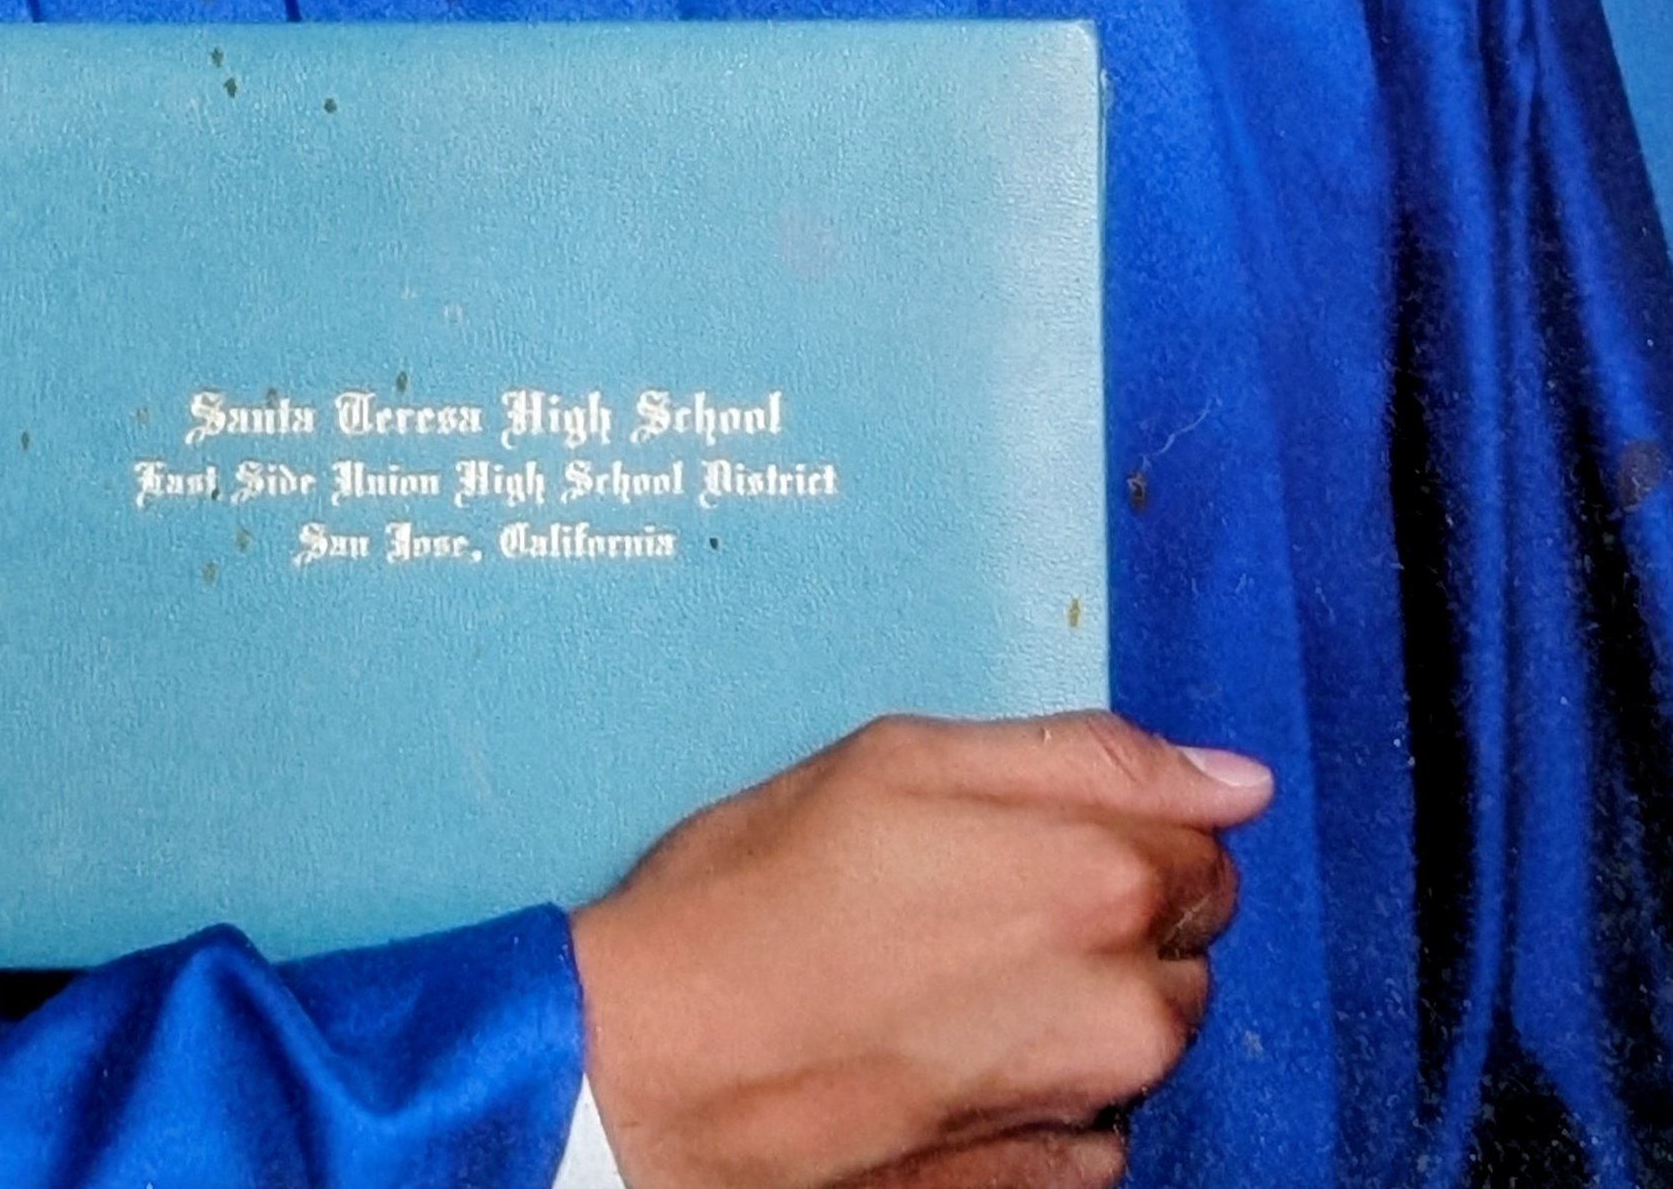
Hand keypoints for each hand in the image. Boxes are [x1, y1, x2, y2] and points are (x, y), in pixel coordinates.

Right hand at [570, 708, 1272, 1188]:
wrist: (661, 1061)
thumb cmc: (761, 894)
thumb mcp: (905, 759)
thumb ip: (1087, 755)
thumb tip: (1238, 780)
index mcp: (1101, 876)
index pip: (1205, 833)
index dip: (1125, 814)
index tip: (1039, 820)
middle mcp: (1125, 1004)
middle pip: (1186, 934)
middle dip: (1116, 905)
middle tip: (984, 888)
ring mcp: (1087, 1108)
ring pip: (1146, 1028)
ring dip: (1088, 994)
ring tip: (956, 969)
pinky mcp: (1045, 1184)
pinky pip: (1098, 1124)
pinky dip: (1051, 1085)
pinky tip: (953, 1048)